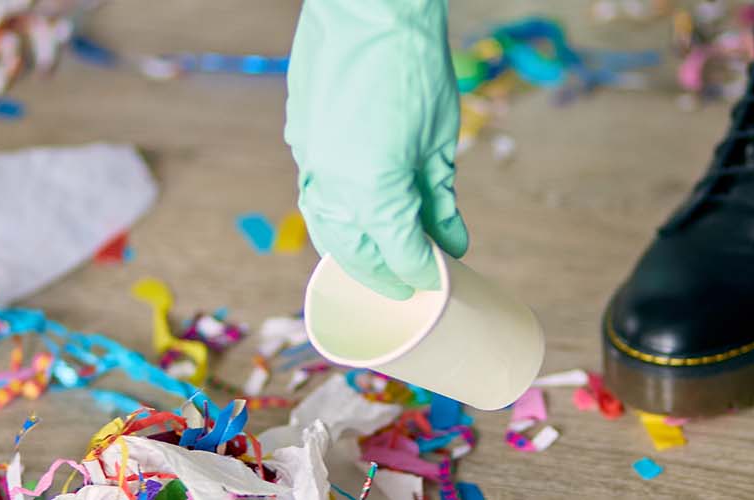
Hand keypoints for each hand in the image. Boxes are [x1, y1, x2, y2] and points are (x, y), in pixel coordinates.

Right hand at [285, 0, 467, 299]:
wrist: (368, 7)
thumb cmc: (414, 67)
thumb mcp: (440, 140)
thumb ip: (440, 198)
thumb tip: (452, 242)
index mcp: (373, 190)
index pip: (399, 252)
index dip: (421, 272)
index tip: (437, 280)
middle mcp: (332, 184)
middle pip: (354, 251)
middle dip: (382, 274)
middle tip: (407, 286)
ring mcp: (309, 161)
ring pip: (325, 224)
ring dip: (351, 248)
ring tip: (378, 259)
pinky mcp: (301, 137)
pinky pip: (315, 189)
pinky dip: (335, 210)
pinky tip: (355, 211)